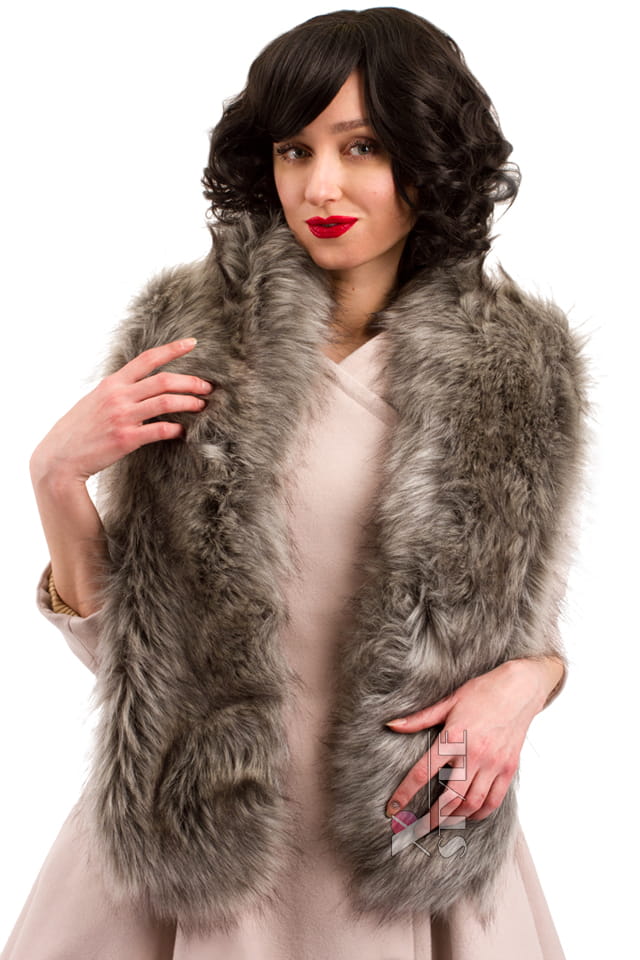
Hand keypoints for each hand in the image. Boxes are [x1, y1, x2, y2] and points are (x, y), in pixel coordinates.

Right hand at [30, 338, 213, 484]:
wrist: (60, 457)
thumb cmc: (79, 430)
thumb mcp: (95, 400)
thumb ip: (117, 391)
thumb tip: (138, 385)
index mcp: (112, 383)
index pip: (147, 359)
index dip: (172, 349)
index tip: (192, 343)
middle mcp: (119, 396)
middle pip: (164, 381)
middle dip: (191, 382)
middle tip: (207, 387)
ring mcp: (123, 417)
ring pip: (166, 402)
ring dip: (189, 403)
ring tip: (202, 406)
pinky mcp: (127, 438)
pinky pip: (160, 430)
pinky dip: (176, 429)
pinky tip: (183, 431)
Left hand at [384, 658, 548, 832]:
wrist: (519, 689)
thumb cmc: (481, 692)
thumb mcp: (447, 702)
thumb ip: (419, 719)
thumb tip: (390, 725)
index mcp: (453, 737)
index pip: (423, 772)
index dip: (405, 793)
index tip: (393, 809)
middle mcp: (474, 754)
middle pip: (449, 797)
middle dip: (431, 818)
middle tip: (417, 829)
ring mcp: (493, 764)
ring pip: (472, 804)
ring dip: (454, 818)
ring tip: (440, 822)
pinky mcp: (508, 769)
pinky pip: (494, 801)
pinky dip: (480, 814)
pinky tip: (468, 815)